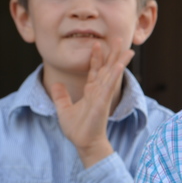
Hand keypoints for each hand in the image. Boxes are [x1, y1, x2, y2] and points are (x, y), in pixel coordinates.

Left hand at [51, 41, 133, 167]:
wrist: (84, 143)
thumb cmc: (77, 129)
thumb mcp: (63, 109)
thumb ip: (60, 96)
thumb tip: (55, 83)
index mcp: (91, 92)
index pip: (95, 71)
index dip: (96, 58)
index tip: (97, 44)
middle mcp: (99, 92)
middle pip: (107, 69)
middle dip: (112, 54)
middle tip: (118, 39)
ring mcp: (102, 96)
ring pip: (112, 75)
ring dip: (119, 61)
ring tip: (126, 48)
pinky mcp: (103, 102)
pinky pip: (109, 86)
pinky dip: (114, 75)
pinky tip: (119, 65)